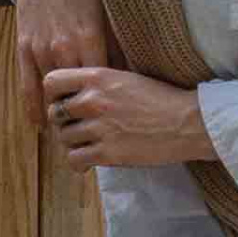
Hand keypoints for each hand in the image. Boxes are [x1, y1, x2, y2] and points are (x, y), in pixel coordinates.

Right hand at [8, 0, 121, 123]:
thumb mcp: (104, 13)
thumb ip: (116, 47)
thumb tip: (131, 79)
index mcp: (89, 39)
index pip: (102, 87)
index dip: (110, 105)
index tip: (117, 119)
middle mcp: (64, 48)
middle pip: (77, 96)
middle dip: (86, 114)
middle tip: (95, 129)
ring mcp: (41, 50)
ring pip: (52, 96)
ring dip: (62, 113)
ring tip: (73, 130)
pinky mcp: (23, 48)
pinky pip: (27, 86)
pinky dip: (33, 108)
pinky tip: (40, 124)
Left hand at [43, 66, 214, 168]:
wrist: (186, 122)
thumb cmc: (158, 97)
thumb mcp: (123, 76)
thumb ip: (97, 81)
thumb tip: (74, 88)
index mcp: (97, 76)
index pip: (51, 81)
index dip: (52, 93)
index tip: (60, 101)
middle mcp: (94, 100)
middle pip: (54, 112)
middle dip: (61, 121)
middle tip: (72, 126)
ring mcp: (100, 128)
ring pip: (63, 137)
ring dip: (70, 142)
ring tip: (83, 143)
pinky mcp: (108, 154)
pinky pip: (75, 159)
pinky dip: (77, 161)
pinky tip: (87, 160)